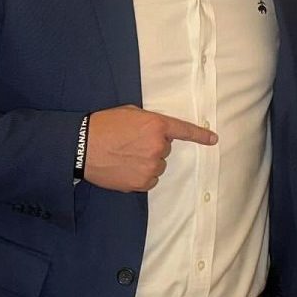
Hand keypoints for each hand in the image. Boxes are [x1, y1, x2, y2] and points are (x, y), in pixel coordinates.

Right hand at [84, 105, 216, 191]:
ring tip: (123, 156)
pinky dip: (140, 176)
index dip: (200, 135)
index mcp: (156, 125)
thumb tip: (157, 132)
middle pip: (165, 149)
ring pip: (157, 166)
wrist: (82, 147)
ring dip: (146, 162)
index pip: (184, 130)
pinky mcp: (142, 182)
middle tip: (130, 143)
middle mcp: (158, 146)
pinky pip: (149, 180)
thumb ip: (149, 121)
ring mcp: (151, 166)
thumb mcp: (129, 113)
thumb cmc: (103, 125)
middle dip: (151, 147)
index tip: (213, 139)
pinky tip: (124, 168)